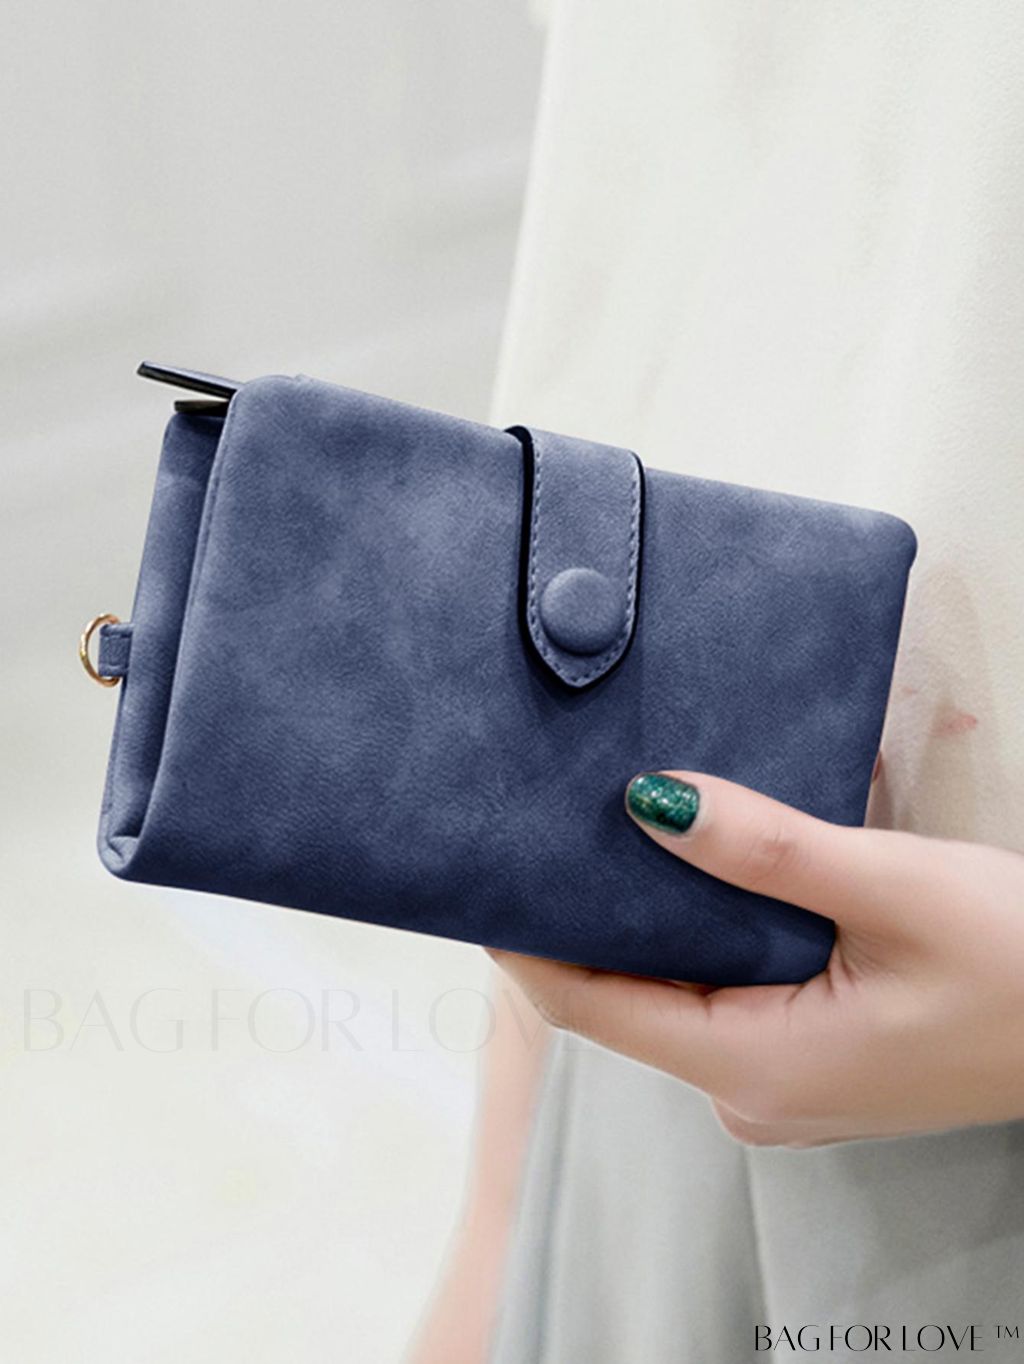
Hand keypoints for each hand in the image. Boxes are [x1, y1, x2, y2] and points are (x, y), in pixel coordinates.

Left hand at [489, 770, 1023, 1147]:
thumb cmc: (1020, 964)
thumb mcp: (889, 890)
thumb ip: (764, 851)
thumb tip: (650, 801)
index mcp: (754, 1070)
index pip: (589, 1009)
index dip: (526, 942)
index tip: (485, 869)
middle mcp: (750, 1095)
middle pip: (622, 1002)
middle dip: (581, 916)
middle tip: (547, 820)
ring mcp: (780, 1085)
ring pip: (672, 996)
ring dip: (644, 919)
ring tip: (611, 827)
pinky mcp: (810, 1061)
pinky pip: (720, 999)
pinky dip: (697, 937)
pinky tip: (695, 872)